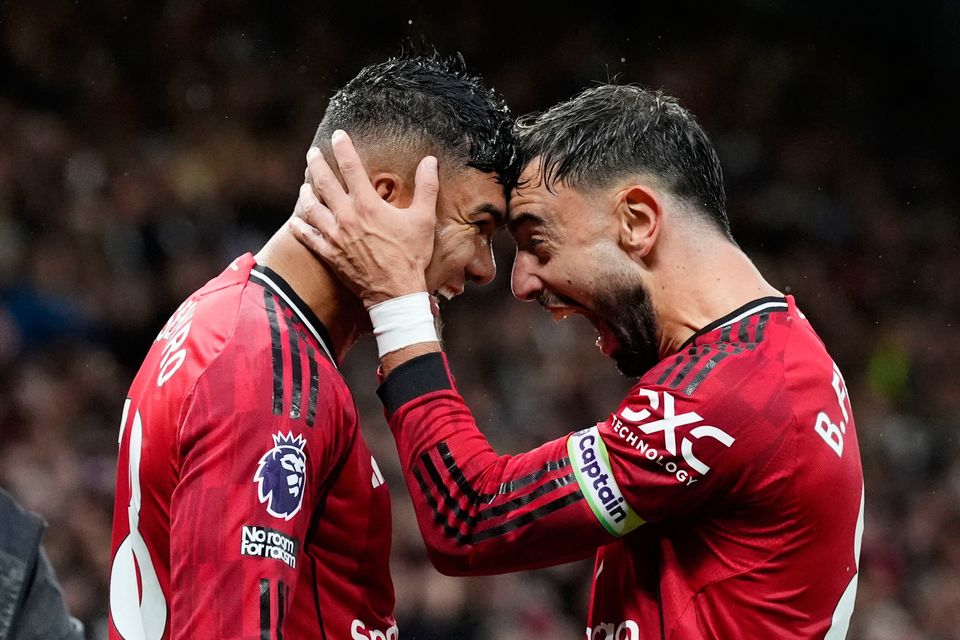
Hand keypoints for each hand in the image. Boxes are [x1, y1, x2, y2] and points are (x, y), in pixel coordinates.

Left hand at [288, 130, 438, 307]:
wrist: (395, 292)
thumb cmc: (411, 255)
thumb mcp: (424, 219)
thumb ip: (426, 187)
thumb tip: (430, 161)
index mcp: (368, 204)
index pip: (351, 167)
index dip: (343, 148)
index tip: (338, 135)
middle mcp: (347, 216)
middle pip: (324, 183)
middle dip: (317, 164)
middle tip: (313, 153)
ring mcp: (335, 236)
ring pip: (312, 208)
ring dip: (306, 193)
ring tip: (305, 185)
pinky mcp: (329, 254)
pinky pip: (308, 237)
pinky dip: (299, 227)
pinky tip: (295, 220)